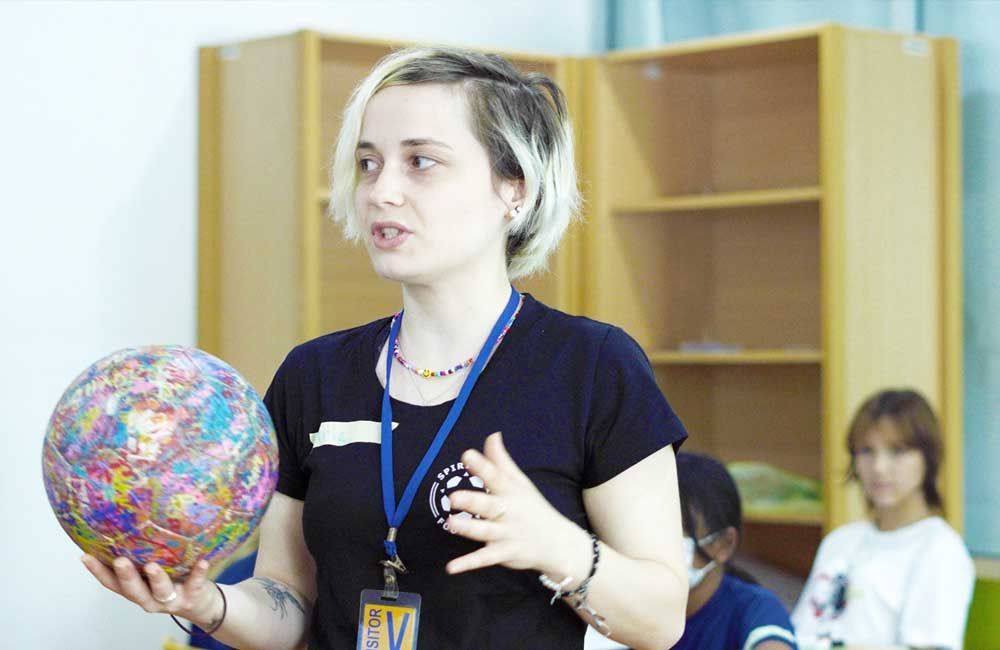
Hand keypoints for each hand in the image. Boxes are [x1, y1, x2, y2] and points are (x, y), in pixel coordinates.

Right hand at [81, 554, 221, 626]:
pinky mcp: (193, 595)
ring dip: (156, 578)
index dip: (97, 571)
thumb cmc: (174, 581)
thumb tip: (129, 519)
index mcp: (137, 590)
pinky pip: (195, 583)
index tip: (85, 556)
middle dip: (125, 576)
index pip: (112, 583)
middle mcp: (150, 598)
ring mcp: (172, 599)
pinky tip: (202, 561)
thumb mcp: (155, 569)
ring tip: (151, 565)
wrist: (203, 604)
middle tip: (119, 560)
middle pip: (133, 590)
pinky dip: (198, 572)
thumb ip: (142, 555)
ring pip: (161, 591)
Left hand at [445, 432, 590, 580]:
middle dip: (473, 501)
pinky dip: (468, 563)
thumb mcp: (520, 483)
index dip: (482, 466)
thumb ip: (502, 461)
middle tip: (454, 497)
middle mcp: (508, 511)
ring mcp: (507, 534)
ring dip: (469, 529)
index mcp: (511, 492)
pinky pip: (485, 559)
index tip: (467, 455)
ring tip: (451, 524)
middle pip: (489, 505)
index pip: (496, 476)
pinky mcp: (505, 553)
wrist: (558, 542)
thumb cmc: (533, 508)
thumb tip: (491, 435)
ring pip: (486, 531)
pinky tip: (451, 567)